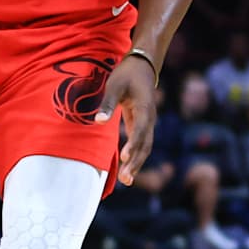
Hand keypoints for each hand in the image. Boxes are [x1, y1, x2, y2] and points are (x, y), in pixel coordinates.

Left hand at [96, 57, 157, 186]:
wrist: (143, 67)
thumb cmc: (127, 74)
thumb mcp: (114, 85)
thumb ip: (107, 103)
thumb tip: (98, 122)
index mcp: (144, 108)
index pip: (140, 129)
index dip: (133, 144)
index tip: (124, 158)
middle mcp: (150, 118)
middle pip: (145, 144)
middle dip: (136, 162)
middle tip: (126, 179)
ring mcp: (148, 123)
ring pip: (145, 147)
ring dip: (137, 163)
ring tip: (126, 180)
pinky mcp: (142, 125)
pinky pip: (142, 144)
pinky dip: (136, 156)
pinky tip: (127, 167)